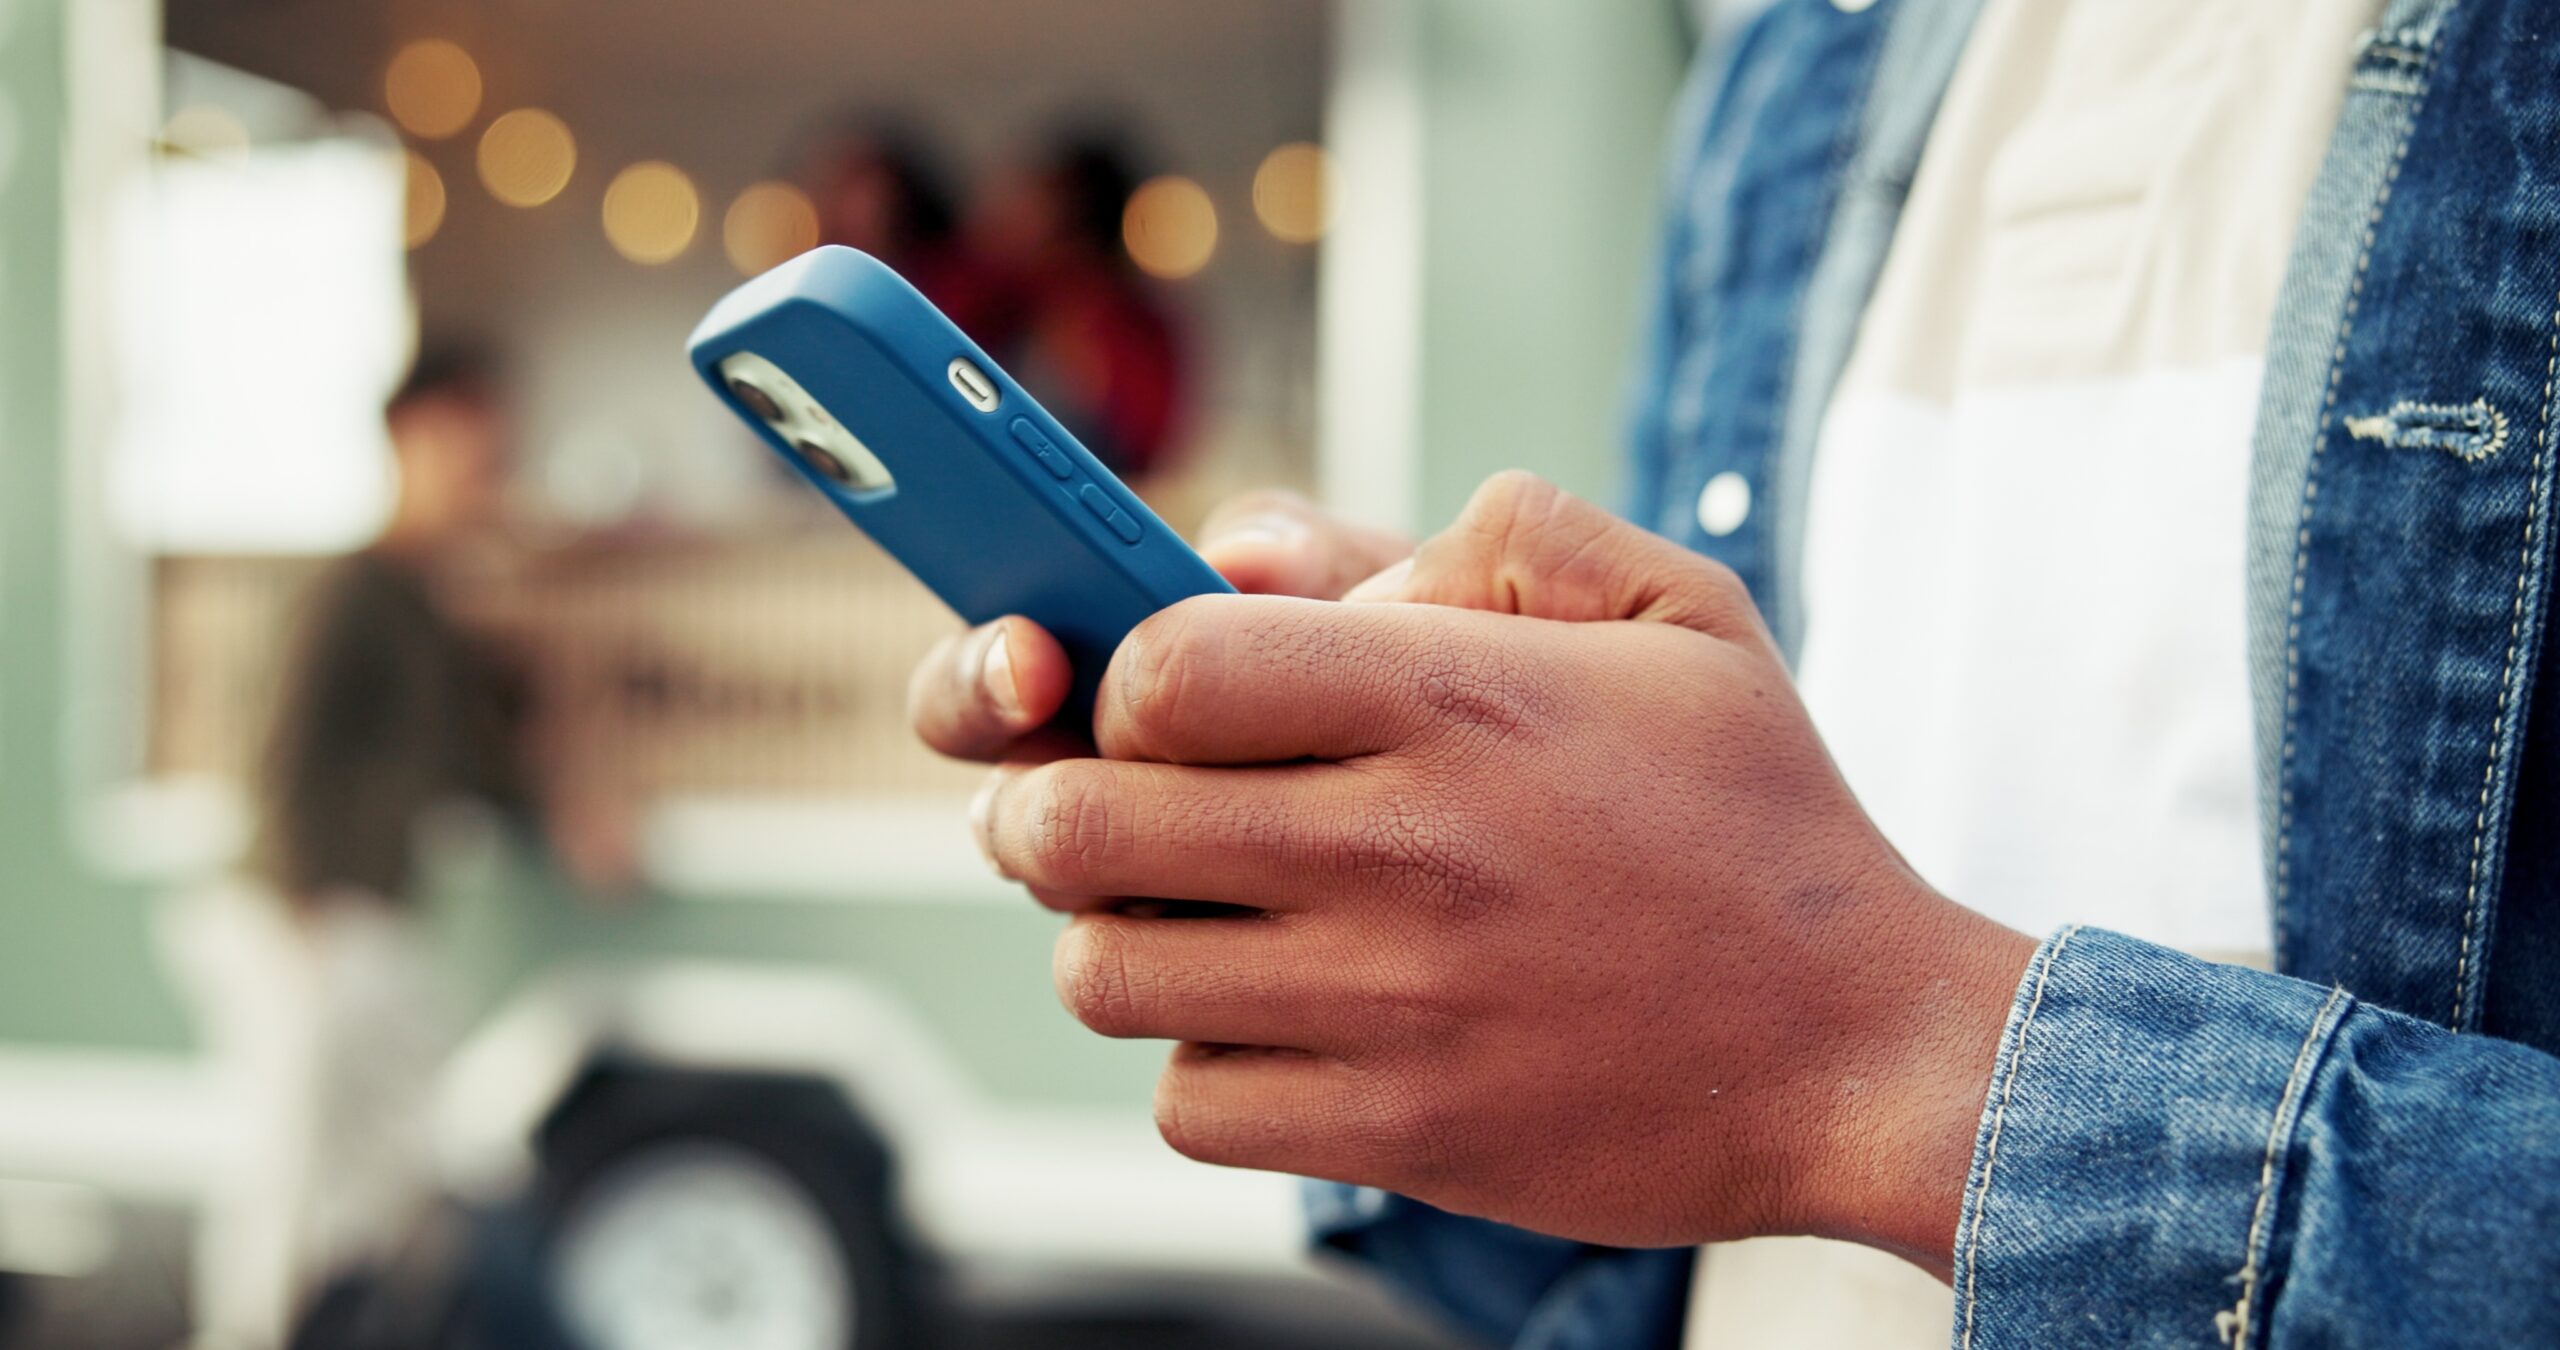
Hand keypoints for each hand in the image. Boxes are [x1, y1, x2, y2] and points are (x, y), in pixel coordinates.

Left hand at [972, 472, 2035, 1270]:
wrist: (1866, 1049)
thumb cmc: (1754, 817)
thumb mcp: (1672, 612)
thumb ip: (1486, 533)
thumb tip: (1246, 545)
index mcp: (1456, 697)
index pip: (1164, 667)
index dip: (1115, 678)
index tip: (1148, 702)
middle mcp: (1407, 847)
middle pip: (1081, 824)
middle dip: (1045, 811)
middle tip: (1081, 810)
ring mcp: (1397, 1004)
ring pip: (1106, 973)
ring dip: (1114, 940)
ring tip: (1181, 918)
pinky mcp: (1402, 1132)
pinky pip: (1192, 1103)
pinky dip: (1201, 1066)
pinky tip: (1270, 1025)